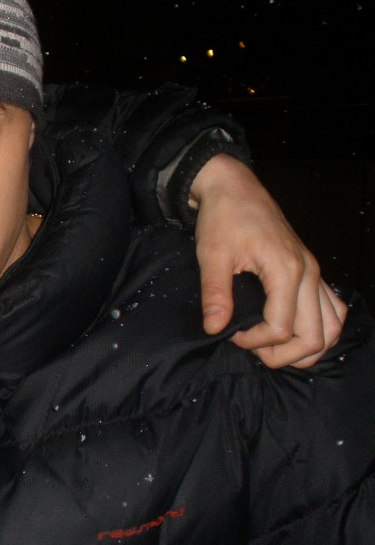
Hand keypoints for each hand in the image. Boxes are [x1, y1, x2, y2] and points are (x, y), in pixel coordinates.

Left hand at [190, 155, 346, 368]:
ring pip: (332, 326)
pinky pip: (331, 310)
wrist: (235, 189)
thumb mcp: (212, 255)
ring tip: (274, 348)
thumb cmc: (223, 218)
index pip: (282, 328)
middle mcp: (309, 274)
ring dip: (307, 347)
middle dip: (284, 355)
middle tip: (253, 350)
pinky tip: (293, 333)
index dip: (254, 342)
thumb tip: (215, 328)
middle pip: (315, 336)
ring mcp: (315, 273)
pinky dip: (319, 330)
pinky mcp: (312, 272)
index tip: (230, 334)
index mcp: (286, 270)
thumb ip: (215, 293)